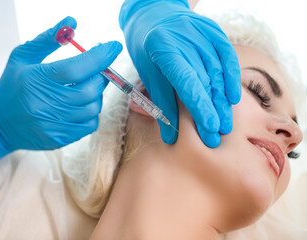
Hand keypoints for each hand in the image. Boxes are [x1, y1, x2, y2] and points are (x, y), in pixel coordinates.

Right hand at [0, 16, 122, 163]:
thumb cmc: (12, 85)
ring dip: (96, 95)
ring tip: (86, 88)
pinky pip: (89, 125)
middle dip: (100, 77)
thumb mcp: (23, 56)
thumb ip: (48, 39)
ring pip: (92, 109)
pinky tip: (80, 106)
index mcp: (36, 80)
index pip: (76, 69)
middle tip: (98, 70)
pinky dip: (91, 113)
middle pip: (88, 91)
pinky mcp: (57, 139)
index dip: (99, 57)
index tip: (113, 47)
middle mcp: (44, 104)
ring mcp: (51, 124)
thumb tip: (72, 23)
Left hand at [119, 0, 240, 146]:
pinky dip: (231, 78)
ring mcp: (201, 32)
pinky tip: (232, 99)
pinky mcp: (213, 30)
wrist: (153, 14)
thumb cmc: (146, 48)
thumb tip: (170, 136)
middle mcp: (185, 37)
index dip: (198, 105)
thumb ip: (161, 103)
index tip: (208, 127)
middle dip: (211, 110)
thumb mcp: (147, 73)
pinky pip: (227, 56)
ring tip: (224, 125)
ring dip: (222, 101)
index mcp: (163, 47)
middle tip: (214, 137)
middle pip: (204, 79)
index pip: (185, 80)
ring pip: (218, 71)